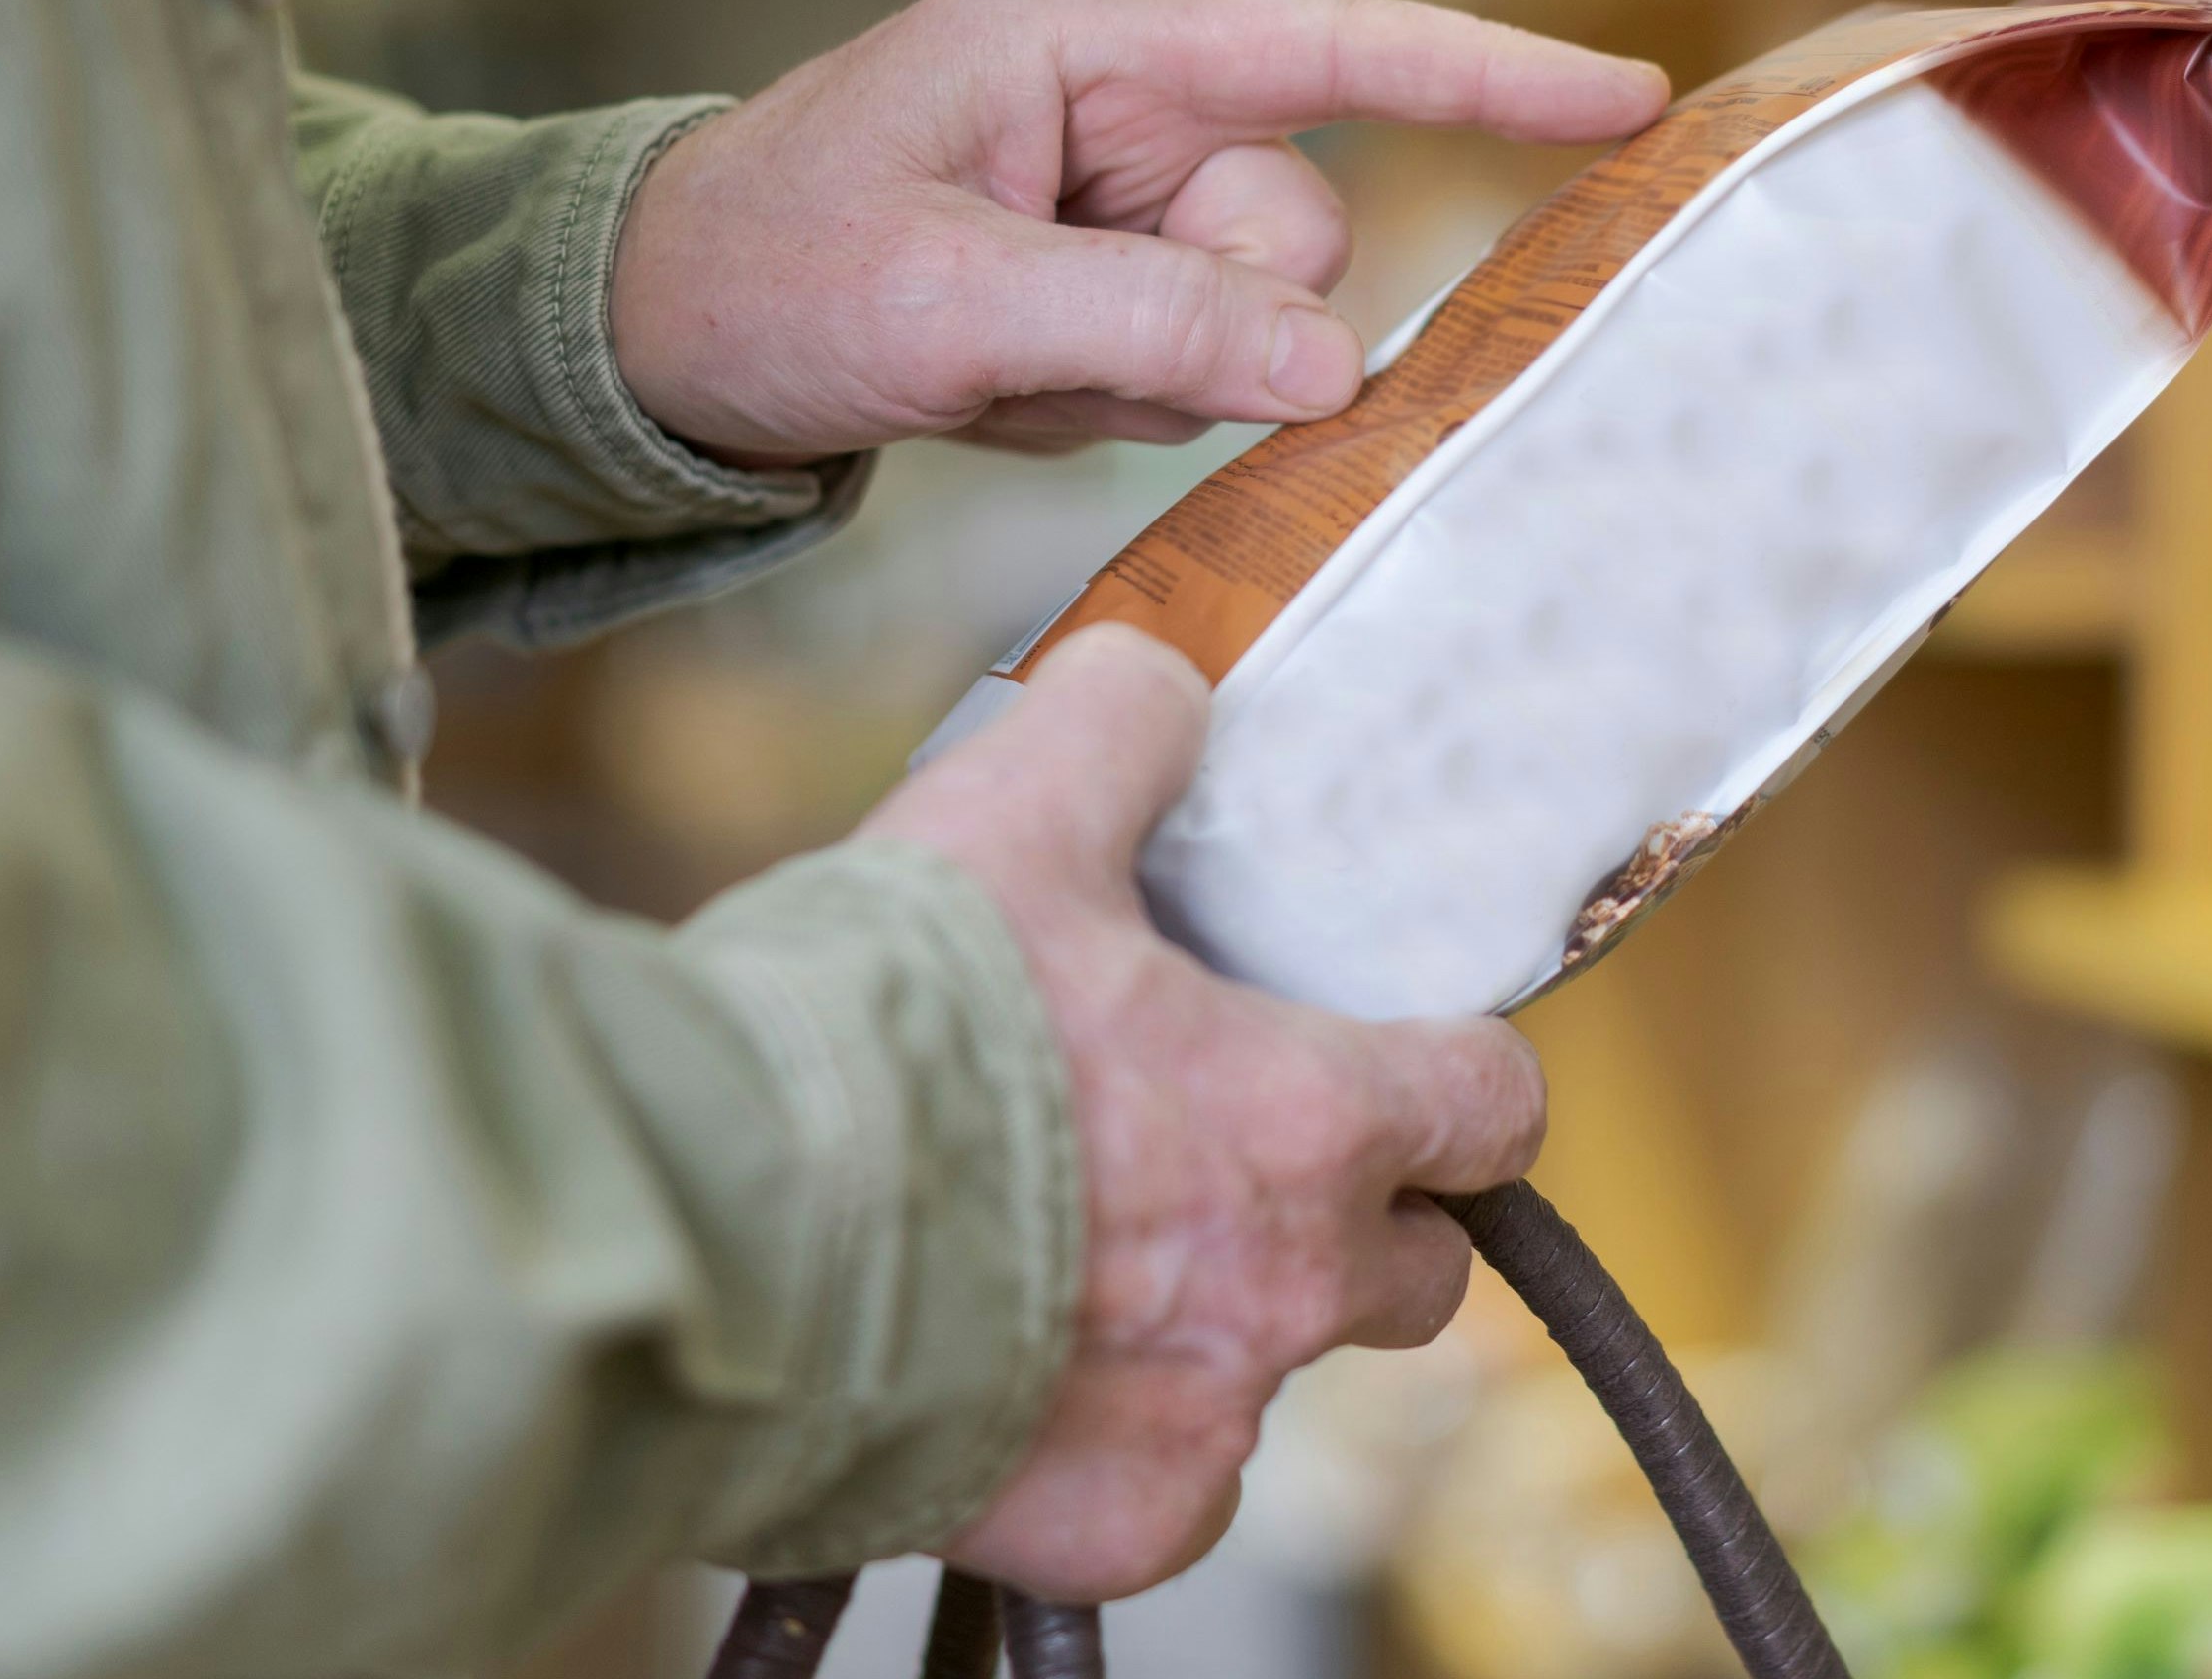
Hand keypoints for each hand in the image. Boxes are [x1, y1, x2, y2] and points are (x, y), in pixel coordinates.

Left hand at [613, 0, 1668, 459]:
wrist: (645, 341)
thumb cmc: (765, 275)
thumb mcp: (946, 306)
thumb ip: (1148, 325)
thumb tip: (1333, 368)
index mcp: (1081, 43)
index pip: (1325, 45)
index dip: (1479, 74)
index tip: (1622, 103)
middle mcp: (1117, 101)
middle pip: (1294, 228)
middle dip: (1203, 319)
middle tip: (1057, 351)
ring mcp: (1113, 193)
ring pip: (1249, 319)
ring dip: (1139, 377)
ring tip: (998, 368)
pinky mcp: (1101, 276)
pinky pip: (1186, 368)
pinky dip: (1102, 401)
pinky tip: (995, 385)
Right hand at [858, 626, 1546, 1598]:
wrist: (718, 1237)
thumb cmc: (877, 1036)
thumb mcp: (1006, 813)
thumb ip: (1119, 728)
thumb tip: (1159, 682)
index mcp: (1306, 1123)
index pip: (1494, 1111)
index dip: (1462, 1080)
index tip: (1412, 1064)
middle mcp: (1282, 1289)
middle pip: (1420, 1274)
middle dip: (1360, 1220)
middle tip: (1237, 1160)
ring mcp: (1197, 1424)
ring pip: (1271, 1384)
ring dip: (1215, 1326)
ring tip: (1081, 1257)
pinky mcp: (1098, 1529)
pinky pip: (1159, 1497)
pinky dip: (1105, 1446)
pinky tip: (1011, 1369)